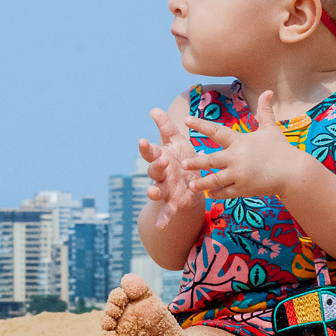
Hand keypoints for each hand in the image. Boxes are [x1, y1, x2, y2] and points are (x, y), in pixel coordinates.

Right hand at [139, 108, 204, 228]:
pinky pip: (167, 211)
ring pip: (157, 190)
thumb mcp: (176, 142)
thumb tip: (153, 109)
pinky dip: (163, 219)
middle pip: (154, 170)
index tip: (143, 141)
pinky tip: (161, 226)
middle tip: (161, 161)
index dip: (147, 148)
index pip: (152, 152)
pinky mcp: (174, 203)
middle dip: (156, 166)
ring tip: (152, 192)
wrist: (192, 184)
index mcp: (162, 158)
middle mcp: (161, 174)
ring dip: (154, 191)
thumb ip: (166, 127)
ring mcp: (166, 189)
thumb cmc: (183, 160)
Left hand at [182, 91, 293, 198]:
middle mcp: (237, 157)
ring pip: (215, 179)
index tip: (186, 120)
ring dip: (202, 182)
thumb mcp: (272, 129)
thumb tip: (268, 91)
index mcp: (240, 141)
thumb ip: (265, 111)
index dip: (201, 125)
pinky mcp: (244, 189)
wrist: (294, 173)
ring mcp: (239, 174)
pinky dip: (217, 194)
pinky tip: (210, 194)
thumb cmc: (282, 150)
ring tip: (192, 184)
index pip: (216, 131)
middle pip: (211, 160)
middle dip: (196, 162)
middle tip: (183, 163)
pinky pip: (226, 192)